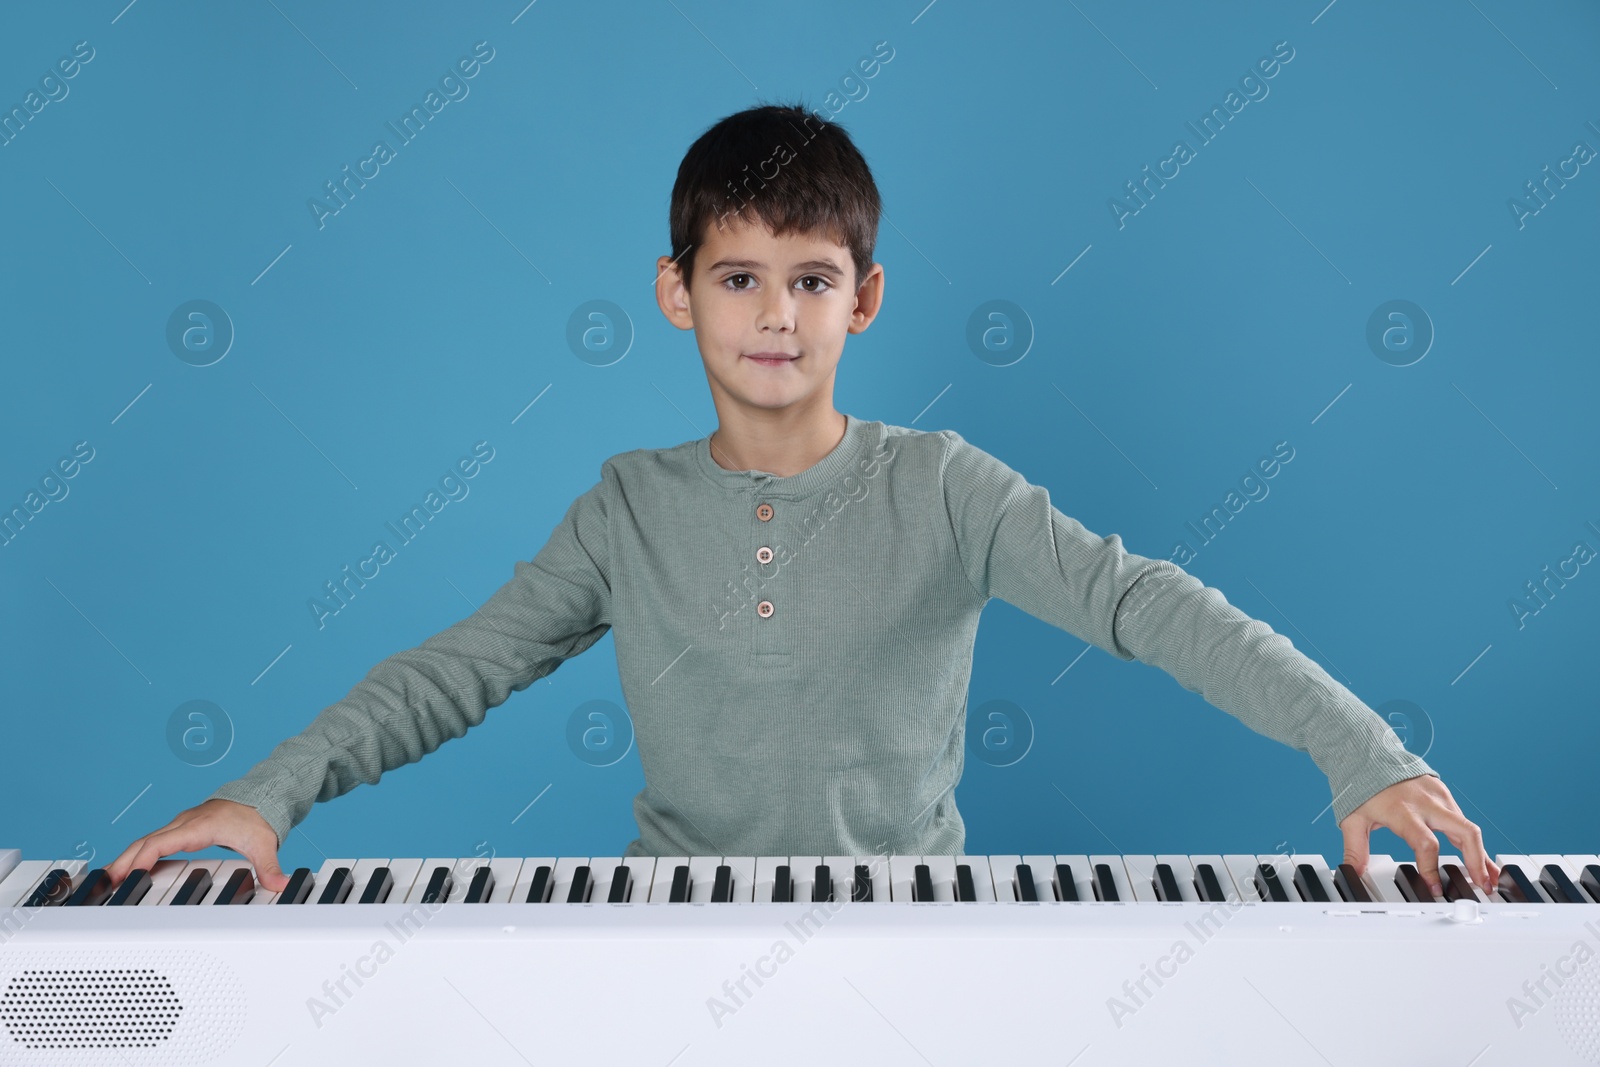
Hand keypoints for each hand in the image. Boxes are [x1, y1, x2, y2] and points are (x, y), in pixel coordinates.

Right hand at [107, 798, 288, 893]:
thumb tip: (281, 884)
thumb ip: (269, 867)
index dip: (143, 858)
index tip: (128, 875)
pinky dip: (138, 855)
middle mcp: (186, 823)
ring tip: (107, 881)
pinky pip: (153, 841)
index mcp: (200, 826)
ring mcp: (181, 825)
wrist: (260, 798)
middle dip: (123, 861)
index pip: (163, 841)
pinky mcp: (182, 830)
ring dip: (126, 858)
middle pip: (146, 841)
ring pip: (146, 840)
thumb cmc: (258, 818)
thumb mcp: (264, 844)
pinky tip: (128, 870)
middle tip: (104, 883)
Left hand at [1339, 774, 1498, 895]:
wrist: (1369, 753)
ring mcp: (1438, 795)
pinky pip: (1462, 819)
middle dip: (1477, 860)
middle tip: (1483, 886)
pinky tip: (1479, 857)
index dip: (1432, 868)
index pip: (1426, 843)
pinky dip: (1472, 841)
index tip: (1435, 888)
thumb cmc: (1362, 786)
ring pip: (1468, 827)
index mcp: (1402, 810)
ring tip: (1488, 877)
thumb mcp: (1353, 818)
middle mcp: (1426, 802)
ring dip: (1481, 854)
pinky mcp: (1444, 792)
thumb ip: (1355, 848)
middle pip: (1464, 832)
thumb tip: (1353, 873)